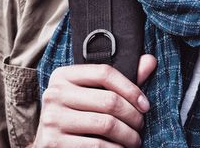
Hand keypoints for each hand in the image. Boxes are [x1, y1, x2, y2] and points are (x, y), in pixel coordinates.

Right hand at [34, 54, 157, 147]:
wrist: (49, 145)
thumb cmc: (77, 116)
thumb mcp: (93, 94)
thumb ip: (120, 80)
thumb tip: (150, 61)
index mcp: (63, 75)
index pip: (104, 72)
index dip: (131, 89)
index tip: (145, 105)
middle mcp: (54, 94)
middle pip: (109, 101)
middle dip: (133, 116)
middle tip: (140, 126)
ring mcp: (52, 119)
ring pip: (106, 125)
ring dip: (128, 136)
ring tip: (134, 140)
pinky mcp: (53, 142)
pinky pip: (96, 146)